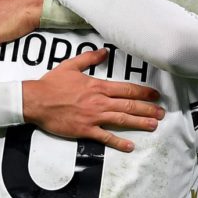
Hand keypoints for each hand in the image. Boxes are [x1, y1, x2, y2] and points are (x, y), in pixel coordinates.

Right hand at [22, 49, 164, 152]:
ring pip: (122, 120)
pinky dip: (118, 142)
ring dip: (139, 123)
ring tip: (153, 126)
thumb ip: (89, 59)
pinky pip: (105, 137)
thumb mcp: (71, 66)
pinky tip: (130, 146)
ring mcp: (93, 117)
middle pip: (128, 105)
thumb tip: (104, 52)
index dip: (143, 92)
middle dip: (147, 109)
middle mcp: (99, 102)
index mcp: (97, 86)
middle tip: (161, 113)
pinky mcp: (85, 130)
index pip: (126, 89)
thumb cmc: (52, 84)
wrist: (36, 100)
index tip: (155, 95)